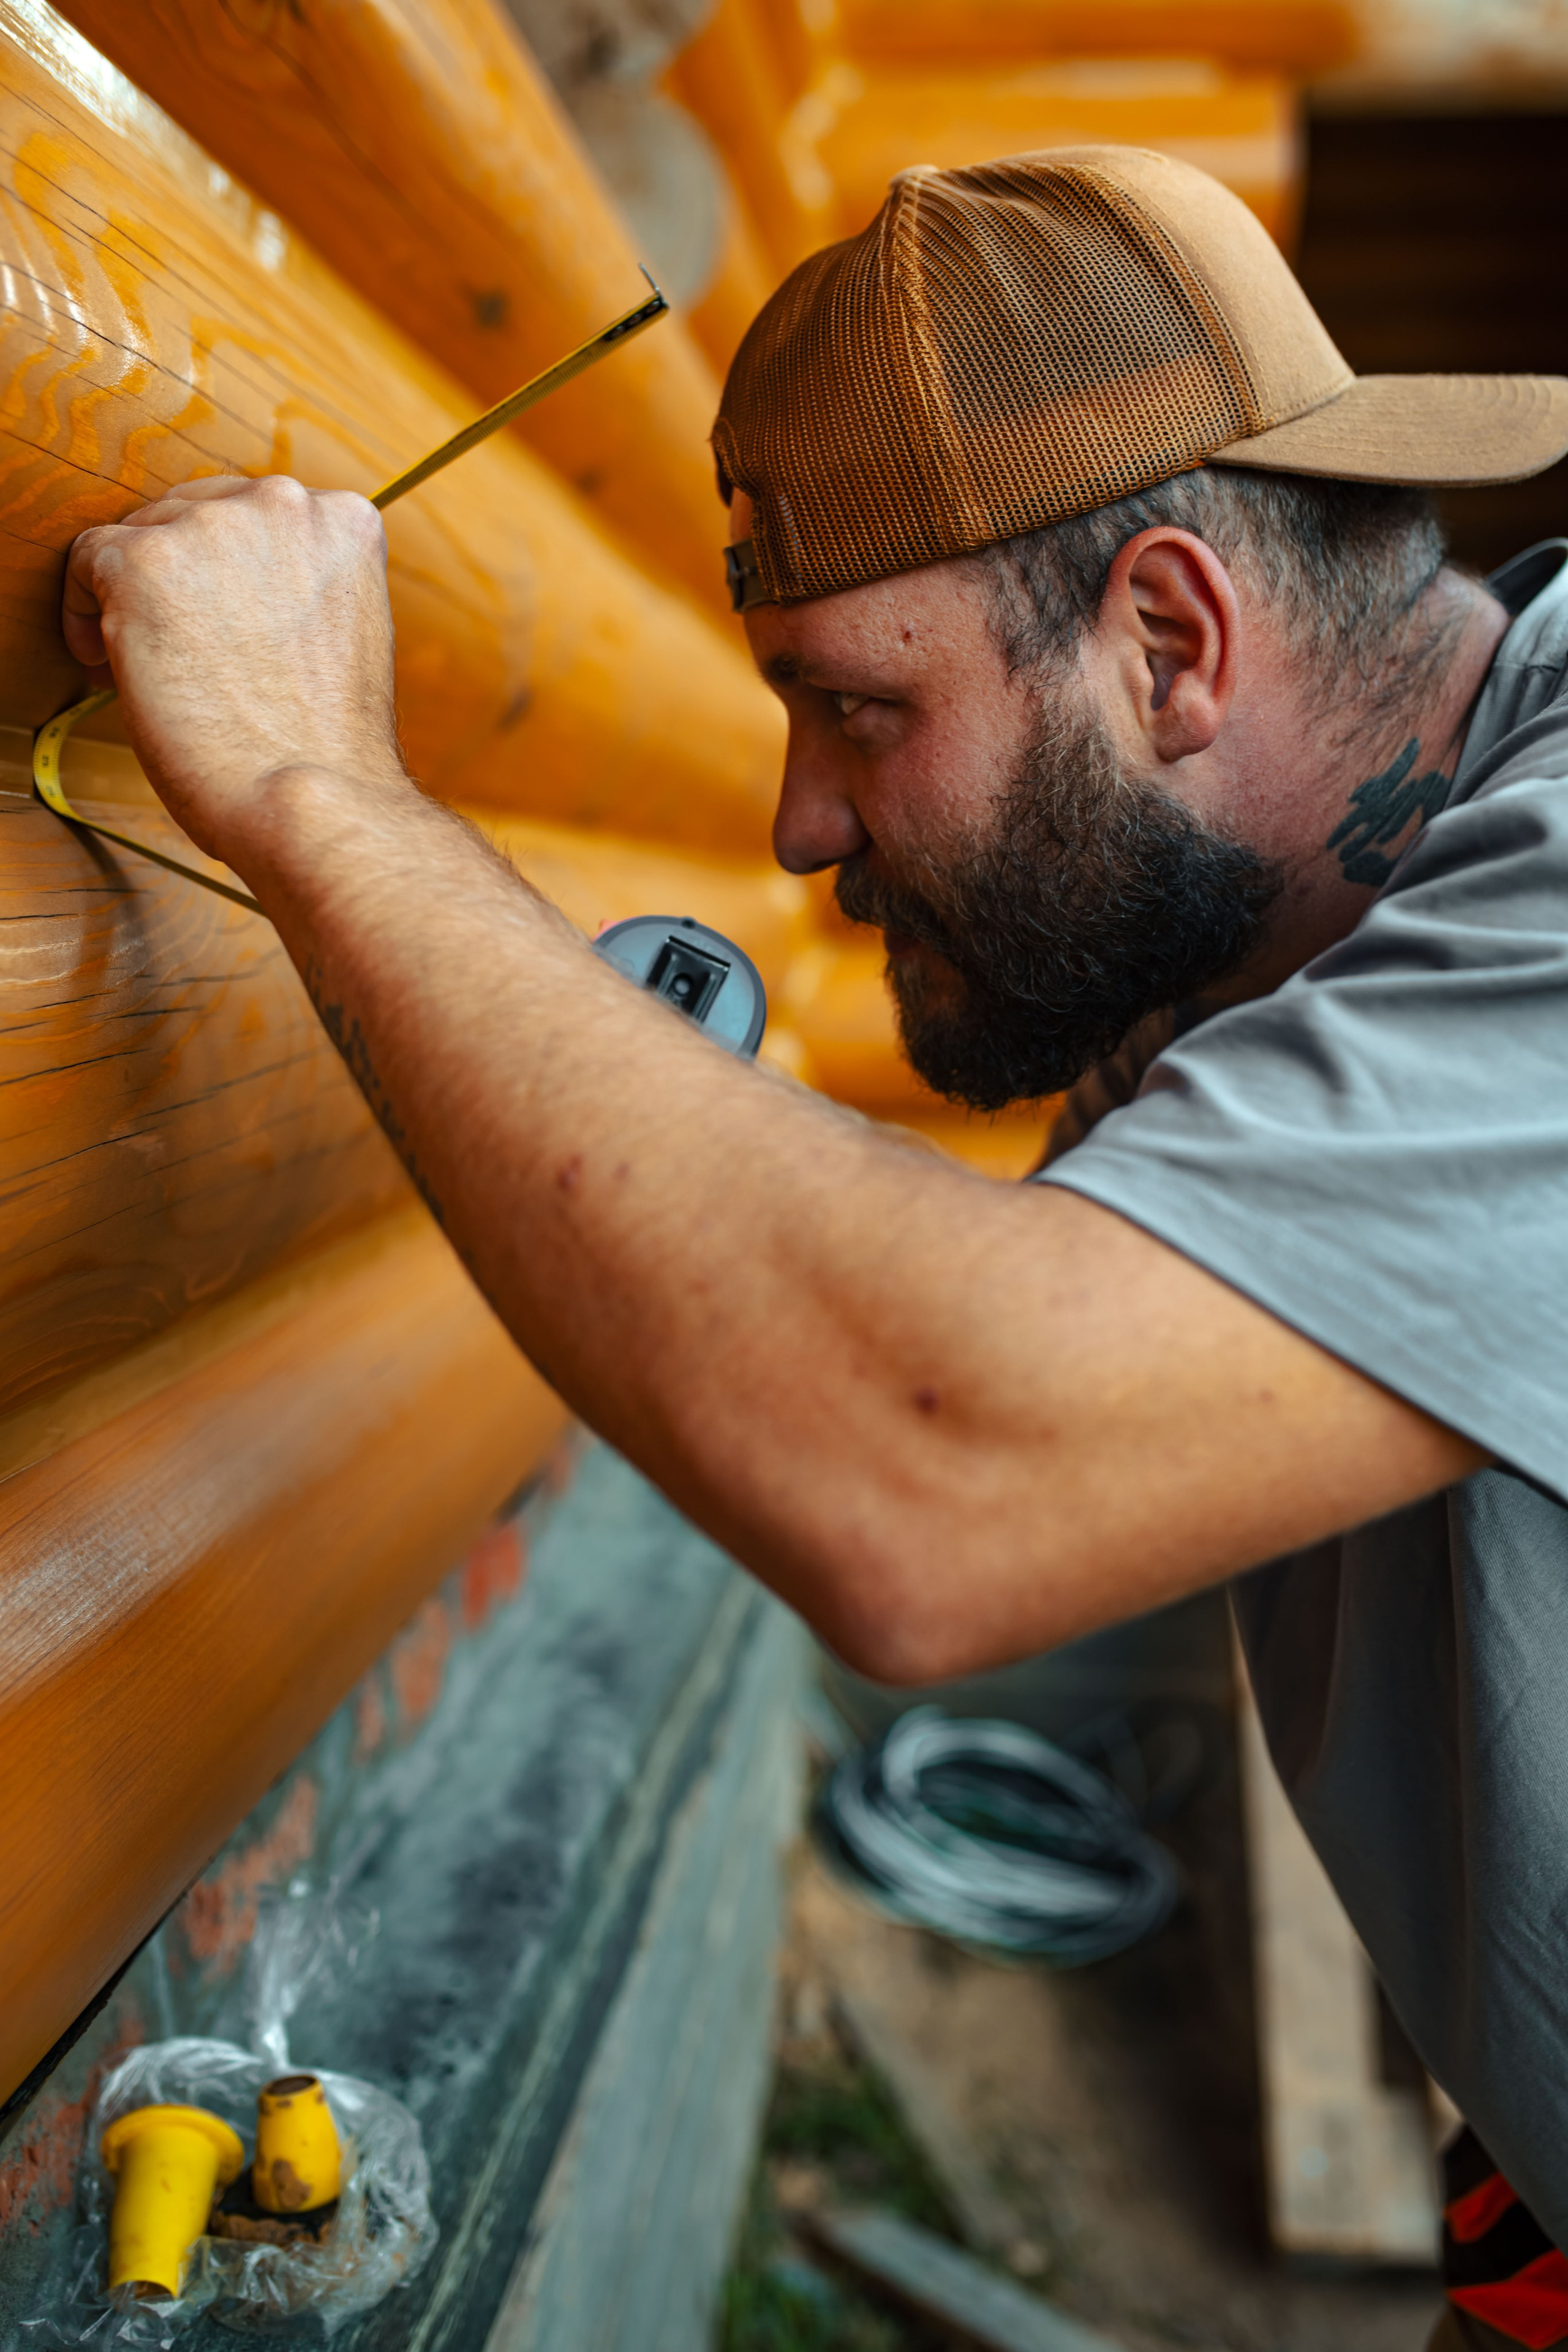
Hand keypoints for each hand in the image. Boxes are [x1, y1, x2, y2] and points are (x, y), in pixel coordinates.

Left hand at [61, 476, 403, 864]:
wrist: (313, 798)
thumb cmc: (329, 746)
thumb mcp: (343, 632)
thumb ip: (299, 587)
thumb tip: (233, 588)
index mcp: (343, 521)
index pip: (261, 516)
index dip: (229, 570)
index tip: (217, 616)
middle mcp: (282, 504)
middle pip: (196, 512)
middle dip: (182, 577)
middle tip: (177, 645)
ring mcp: (211, 527)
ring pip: (142, 534)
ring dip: (136, 594)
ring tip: (149, 663)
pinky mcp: (144, 562)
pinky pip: (86, 559)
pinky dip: (84, 610)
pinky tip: (107, 661)